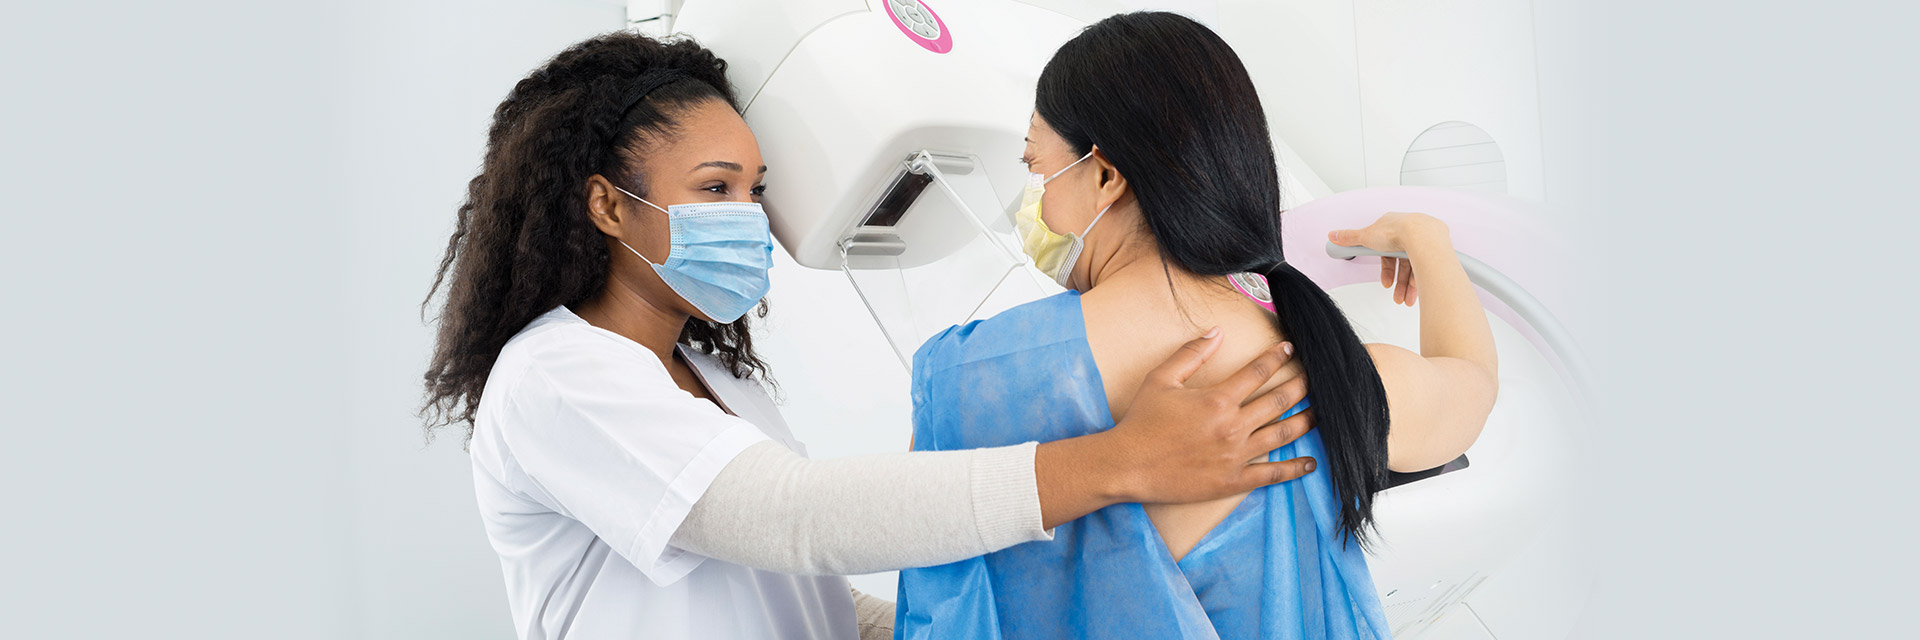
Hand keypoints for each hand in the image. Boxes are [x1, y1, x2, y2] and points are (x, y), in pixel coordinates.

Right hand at [1104, 329, 1315, 504]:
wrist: (1128, 465)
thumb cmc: (1141, 421)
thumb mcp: (1161, 379)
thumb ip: (1191, 353)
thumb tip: (1217, 332)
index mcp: (1217, 399)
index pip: (1256, 372)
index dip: (1276, 357)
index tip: (1288, 348)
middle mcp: (1232, 426)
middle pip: (1278, 401)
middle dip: (1300, 385)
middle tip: (1314, 377)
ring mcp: (1235, 455)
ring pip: (1282, 434)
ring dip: (1305, 421)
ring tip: (1321, 412)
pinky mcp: (1233, 480)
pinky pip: (1271, 474)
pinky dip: (1294, 469)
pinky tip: (1310, 463)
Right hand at [1329, 211, 1445, 306]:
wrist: (1422, 236)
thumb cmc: (1397, 231)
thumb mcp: (1365, 236)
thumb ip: (1349, 238)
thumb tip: (1333, 235)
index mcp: (1394, 227)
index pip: (1388, 252)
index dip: (1386, 269)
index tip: (1385, 282)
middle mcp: (1411, 233)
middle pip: (1402, 262)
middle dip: (1398, 282)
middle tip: (1396, 296)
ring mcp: (1425, 241)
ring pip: (1415, 267)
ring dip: (1408, 286)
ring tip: (1405, 300)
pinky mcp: (1436, 249)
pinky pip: (1427, 267)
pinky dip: (1420, 281)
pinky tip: (1416, 291)